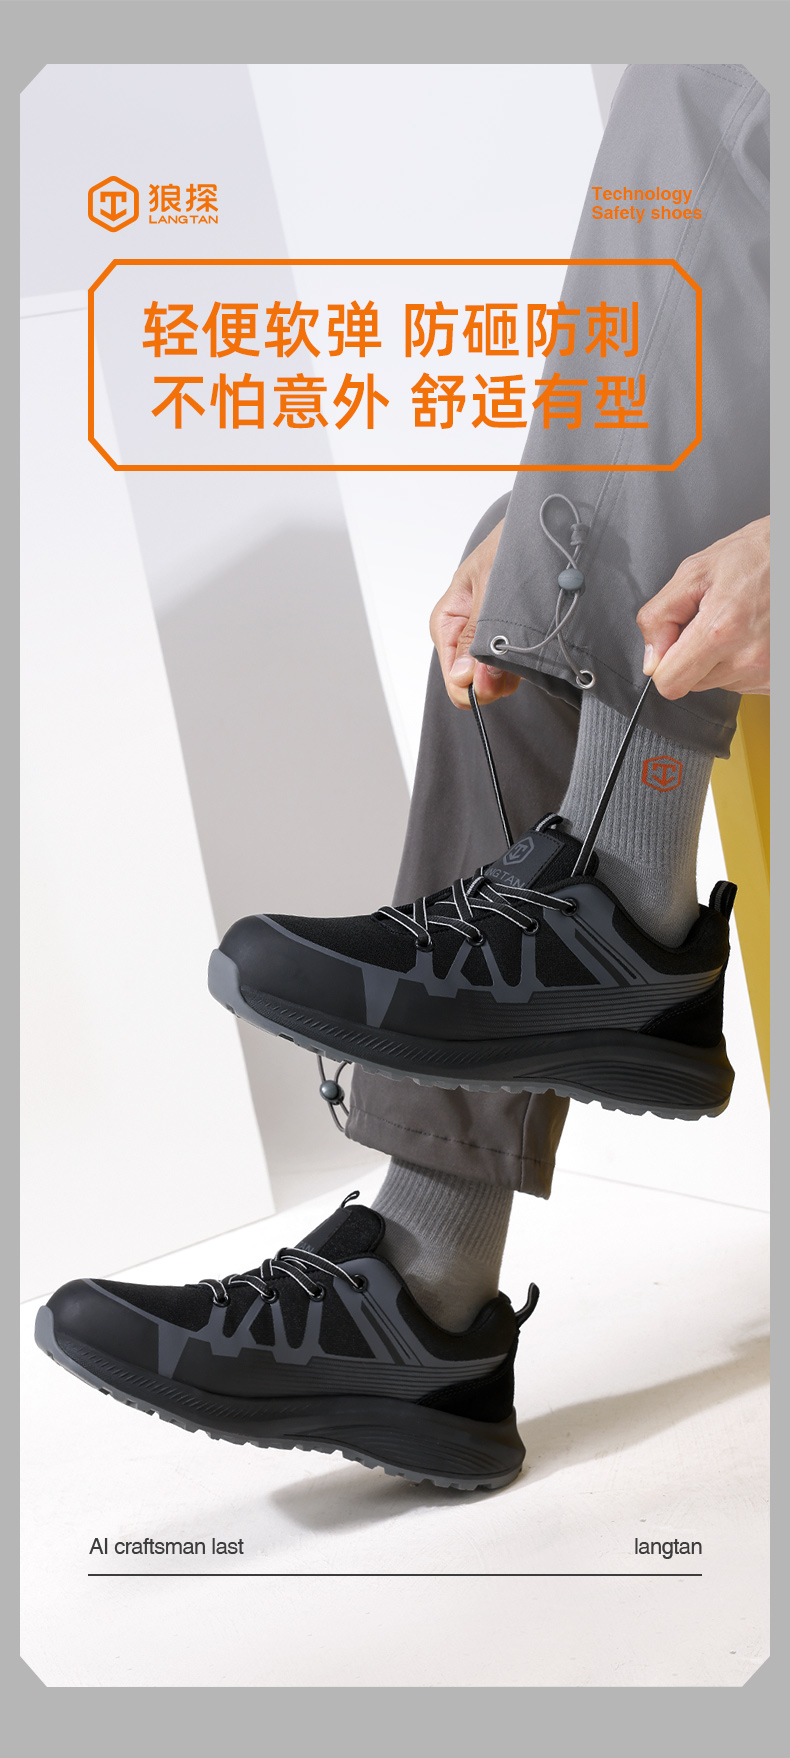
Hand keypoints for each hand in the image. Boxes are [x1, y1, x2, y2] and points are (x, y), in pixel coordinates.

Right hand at [429, 518, 520, 708]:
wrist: (538, 529)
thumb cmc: (508, 547)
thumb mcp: (489, 588)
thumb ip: (477, 635)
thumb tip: (463, 677)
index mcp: (447, 622)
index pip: (454, 679)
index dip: (477, 685)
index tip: (501, 675)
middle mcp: (463, 635)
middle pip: (473, 684)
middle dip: (497, 679)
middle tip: (520, 651)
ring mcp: (485, 639)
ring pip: (495, 681)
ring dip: (515, 669)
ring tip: (530, 637)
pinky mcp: (507, 639)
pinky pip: (511, 669)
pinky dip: (525, 663)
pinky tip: (535, 640)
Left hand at [638, 516, 769, 698]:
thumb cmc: (756, 557)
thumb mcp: (695, 572)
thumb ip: (660, 616)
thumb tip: (651, 658)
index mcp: (721, 630)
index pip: (671, 683)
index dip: (664, 664)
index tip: (673, 645)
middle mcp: (747, 657)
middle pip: (693, 683)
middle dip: (694, 656)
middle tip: (713, 621)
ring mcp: (767, 671)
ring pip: (718, 683)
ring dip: (720, 658)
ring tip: (737, 623)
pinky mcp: (777, 678)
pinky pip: (743, 683)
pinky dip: (741, 662)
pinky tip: (752, 634)